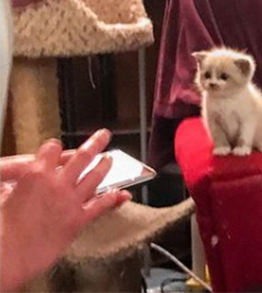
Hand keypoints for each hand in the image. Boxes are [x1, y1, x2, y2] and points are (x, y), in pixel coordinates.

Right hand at [0, 130, 130, 290]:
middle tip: (104, 135)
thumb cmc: (2, 230)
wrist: (8, 256)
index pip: (52, 149)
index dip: (55, 147)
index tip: (58, 148)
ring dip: (104, 166)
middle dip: (96, 143)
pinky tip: (119, 193)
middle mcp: (57, 183)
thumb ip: (10, 187)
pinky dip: (112, 198)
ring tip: (109, 158)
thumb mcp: (2, 198)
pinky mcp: (78, 219)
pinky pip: (99, 206)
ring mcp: (70, 200)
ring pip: (95, 177)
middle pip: (82, 156)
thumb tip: (8, 186)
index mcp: (35, 175)